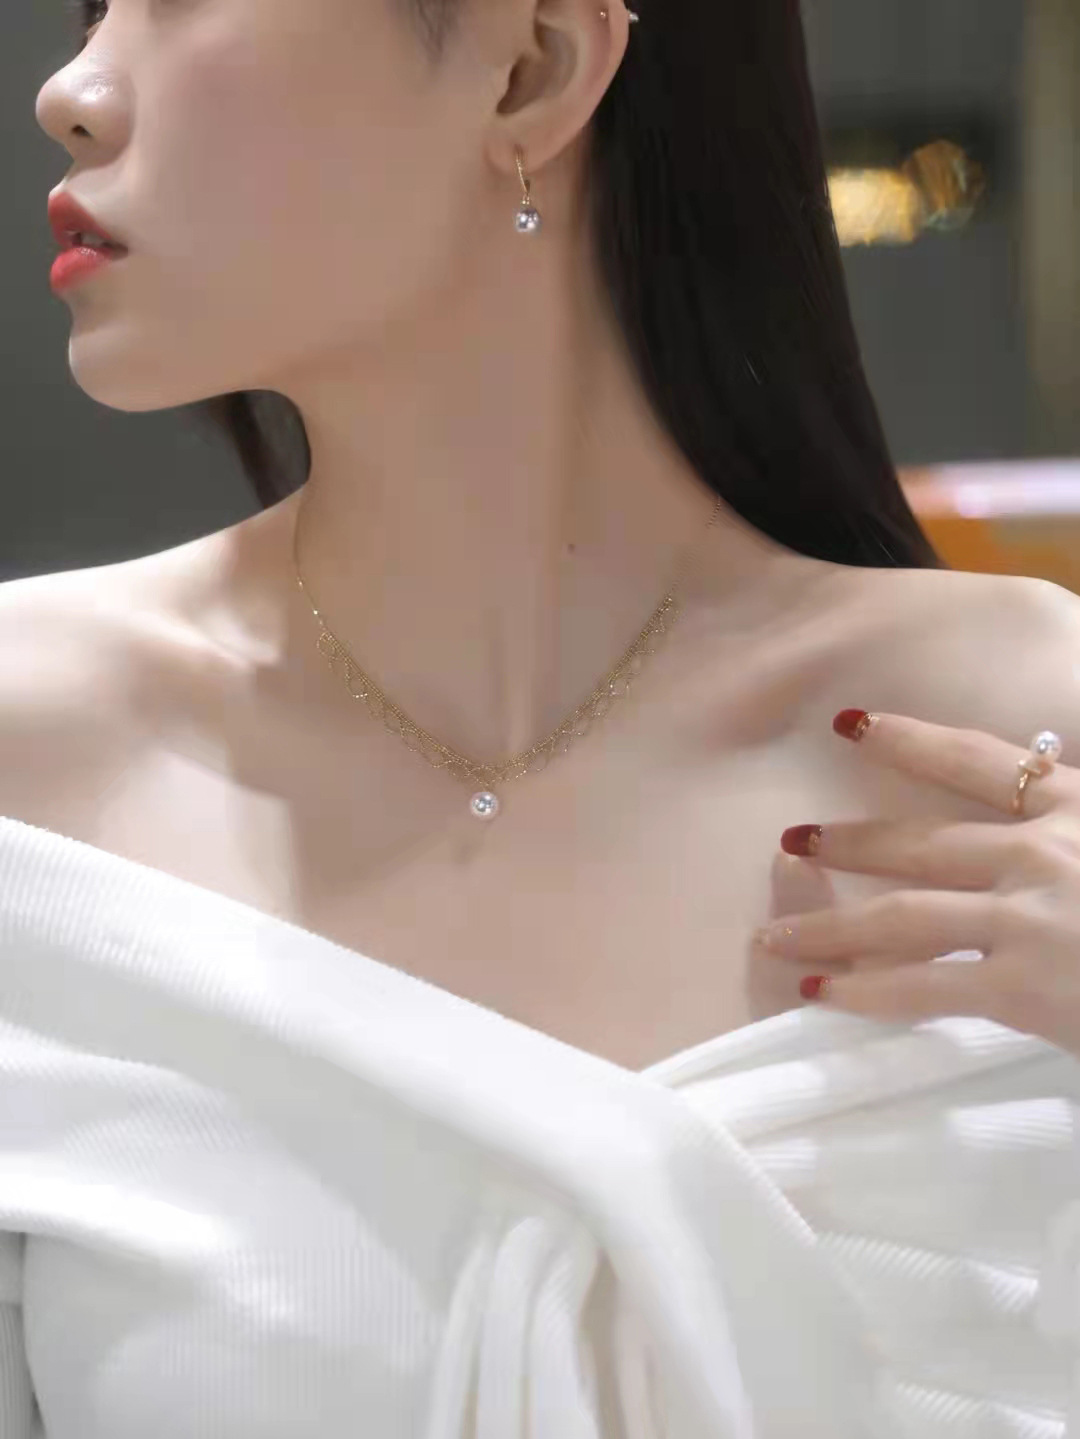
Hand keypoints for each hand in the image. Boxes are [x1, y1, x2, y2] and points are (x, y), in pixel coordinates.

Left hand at [754, 710, 1079, 1053]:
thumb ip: (1074, 818)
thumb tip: (1045, 805)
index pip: (984, 760)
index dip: (911, 738)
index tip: (853, 723)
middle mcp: (1047, 853)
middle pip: (921, 842)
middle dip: (849, 840)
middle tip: (790, 836)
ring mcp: (1030, 919)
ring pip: (902, 915)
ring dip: (828, 923)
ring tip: (773, 934)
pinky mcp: (1024, 987)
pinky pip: (923, 988)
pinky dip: (864, 992)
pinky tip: (821, 993)